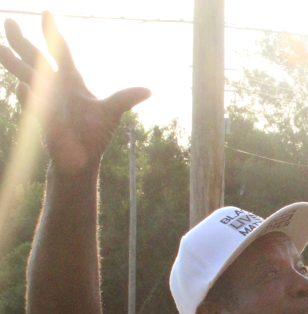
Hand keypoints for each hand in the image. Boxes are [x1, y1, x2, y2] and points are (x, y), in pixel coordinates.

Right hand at [0, 13, 149, 173]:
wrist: (83, 158)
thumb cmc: (95, 133)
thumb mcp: (111, 113)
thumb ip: (124, 99)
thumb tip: (148, 91)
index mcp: (71, 81)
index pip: (61, 52)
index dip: (53, 34)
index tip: (46, 12)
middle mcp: (54, 88)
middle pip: (36, 60)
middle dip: (22, 42)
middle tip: (8, 21)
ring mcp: (45, 103)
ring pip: (26, 78)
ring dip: (13, 64)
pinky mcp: (44, 121)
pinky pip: (33, 106)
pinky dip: (28, 97)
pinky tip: (21, 86)